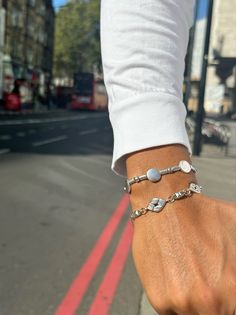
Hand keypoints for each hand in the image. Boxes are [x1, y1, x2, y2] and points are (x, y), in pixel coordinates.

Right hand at [126, 144, 235, 313]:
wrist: (164, 204)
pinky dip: (175, 298)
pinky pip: (173, 311)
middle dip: (215, 303)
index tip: (225, 292)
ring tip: (190, 275)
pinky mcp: (159, 300)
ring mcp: (181, 303)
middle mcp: (208, 301)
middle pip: (216, 313)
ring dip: (194, 303)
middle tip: (205, 280)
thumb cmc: (203, 216)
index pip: (234, 309)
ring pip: (193, 314)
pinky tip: (175, 274)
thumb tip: (235, 273)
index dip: (230, 300)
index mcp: (233, 288)